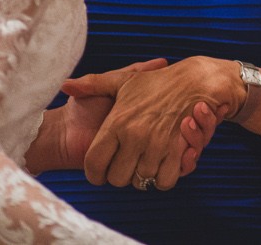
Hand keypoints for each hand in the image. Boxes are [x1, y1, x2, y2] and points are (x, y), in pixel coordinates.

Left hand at [65, 55, 243, 189]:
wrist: (196, 78)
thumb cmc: (156, 83)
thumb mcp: (123, 81)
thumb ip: (93, 84)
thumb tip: (65, 86)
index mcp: (117, 123)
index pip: (94, 164)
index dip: (95, 174)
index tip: (99, 173)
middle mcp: (135, 136)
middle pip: (118, 179)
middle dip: (120, 176)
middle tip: (125, 167)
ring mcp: (158, 145)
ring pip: (141, 181)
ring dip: (143, 177)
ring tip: (144, 165)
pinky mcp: (178, 151)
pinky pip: (165, 180)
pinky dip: (164, 178)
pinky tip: (163, 166)